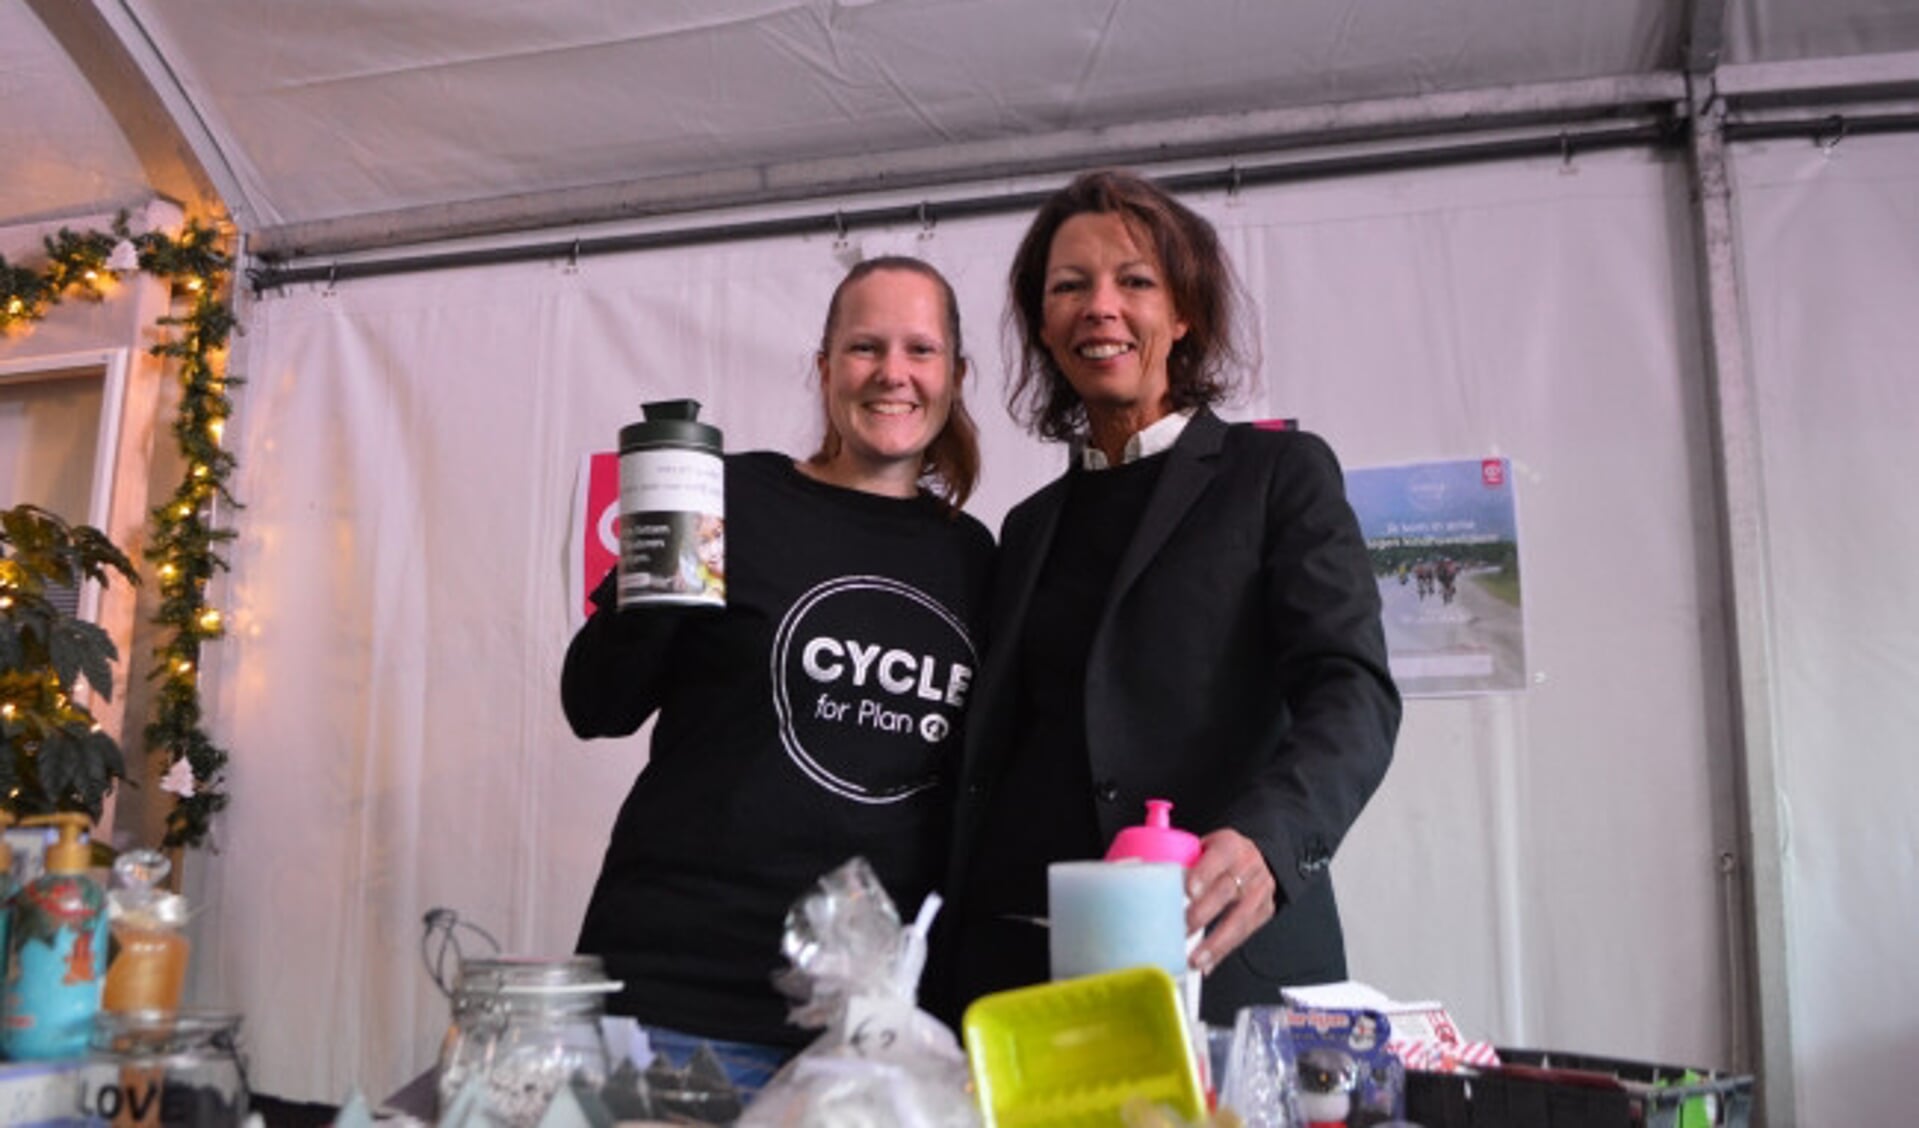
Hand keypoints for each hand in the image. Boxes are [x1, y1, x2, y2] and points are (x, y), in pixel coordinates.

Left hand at [1185, 828, 1275, 974]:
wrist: (1259, 858)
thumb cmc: (1221, 856)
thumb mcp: (1204, 847)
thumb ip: (1180, 859)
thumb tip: (1137, 872)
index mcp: (1229, 845)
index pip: (1219, 856)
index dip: (1204, 874)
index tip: (1188, 890)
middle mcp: (1248, 867)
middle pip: (1227, 891)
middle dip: (1203, 913)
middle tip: (1182, 929)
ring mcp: (1259, 891)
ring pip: (1240, 919)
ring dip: (1215, 943)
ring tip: (1194, 959)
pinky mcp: (1264, 912)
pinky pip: (1245, 935)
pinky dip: (1223, 952)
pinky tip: (1207, 964)